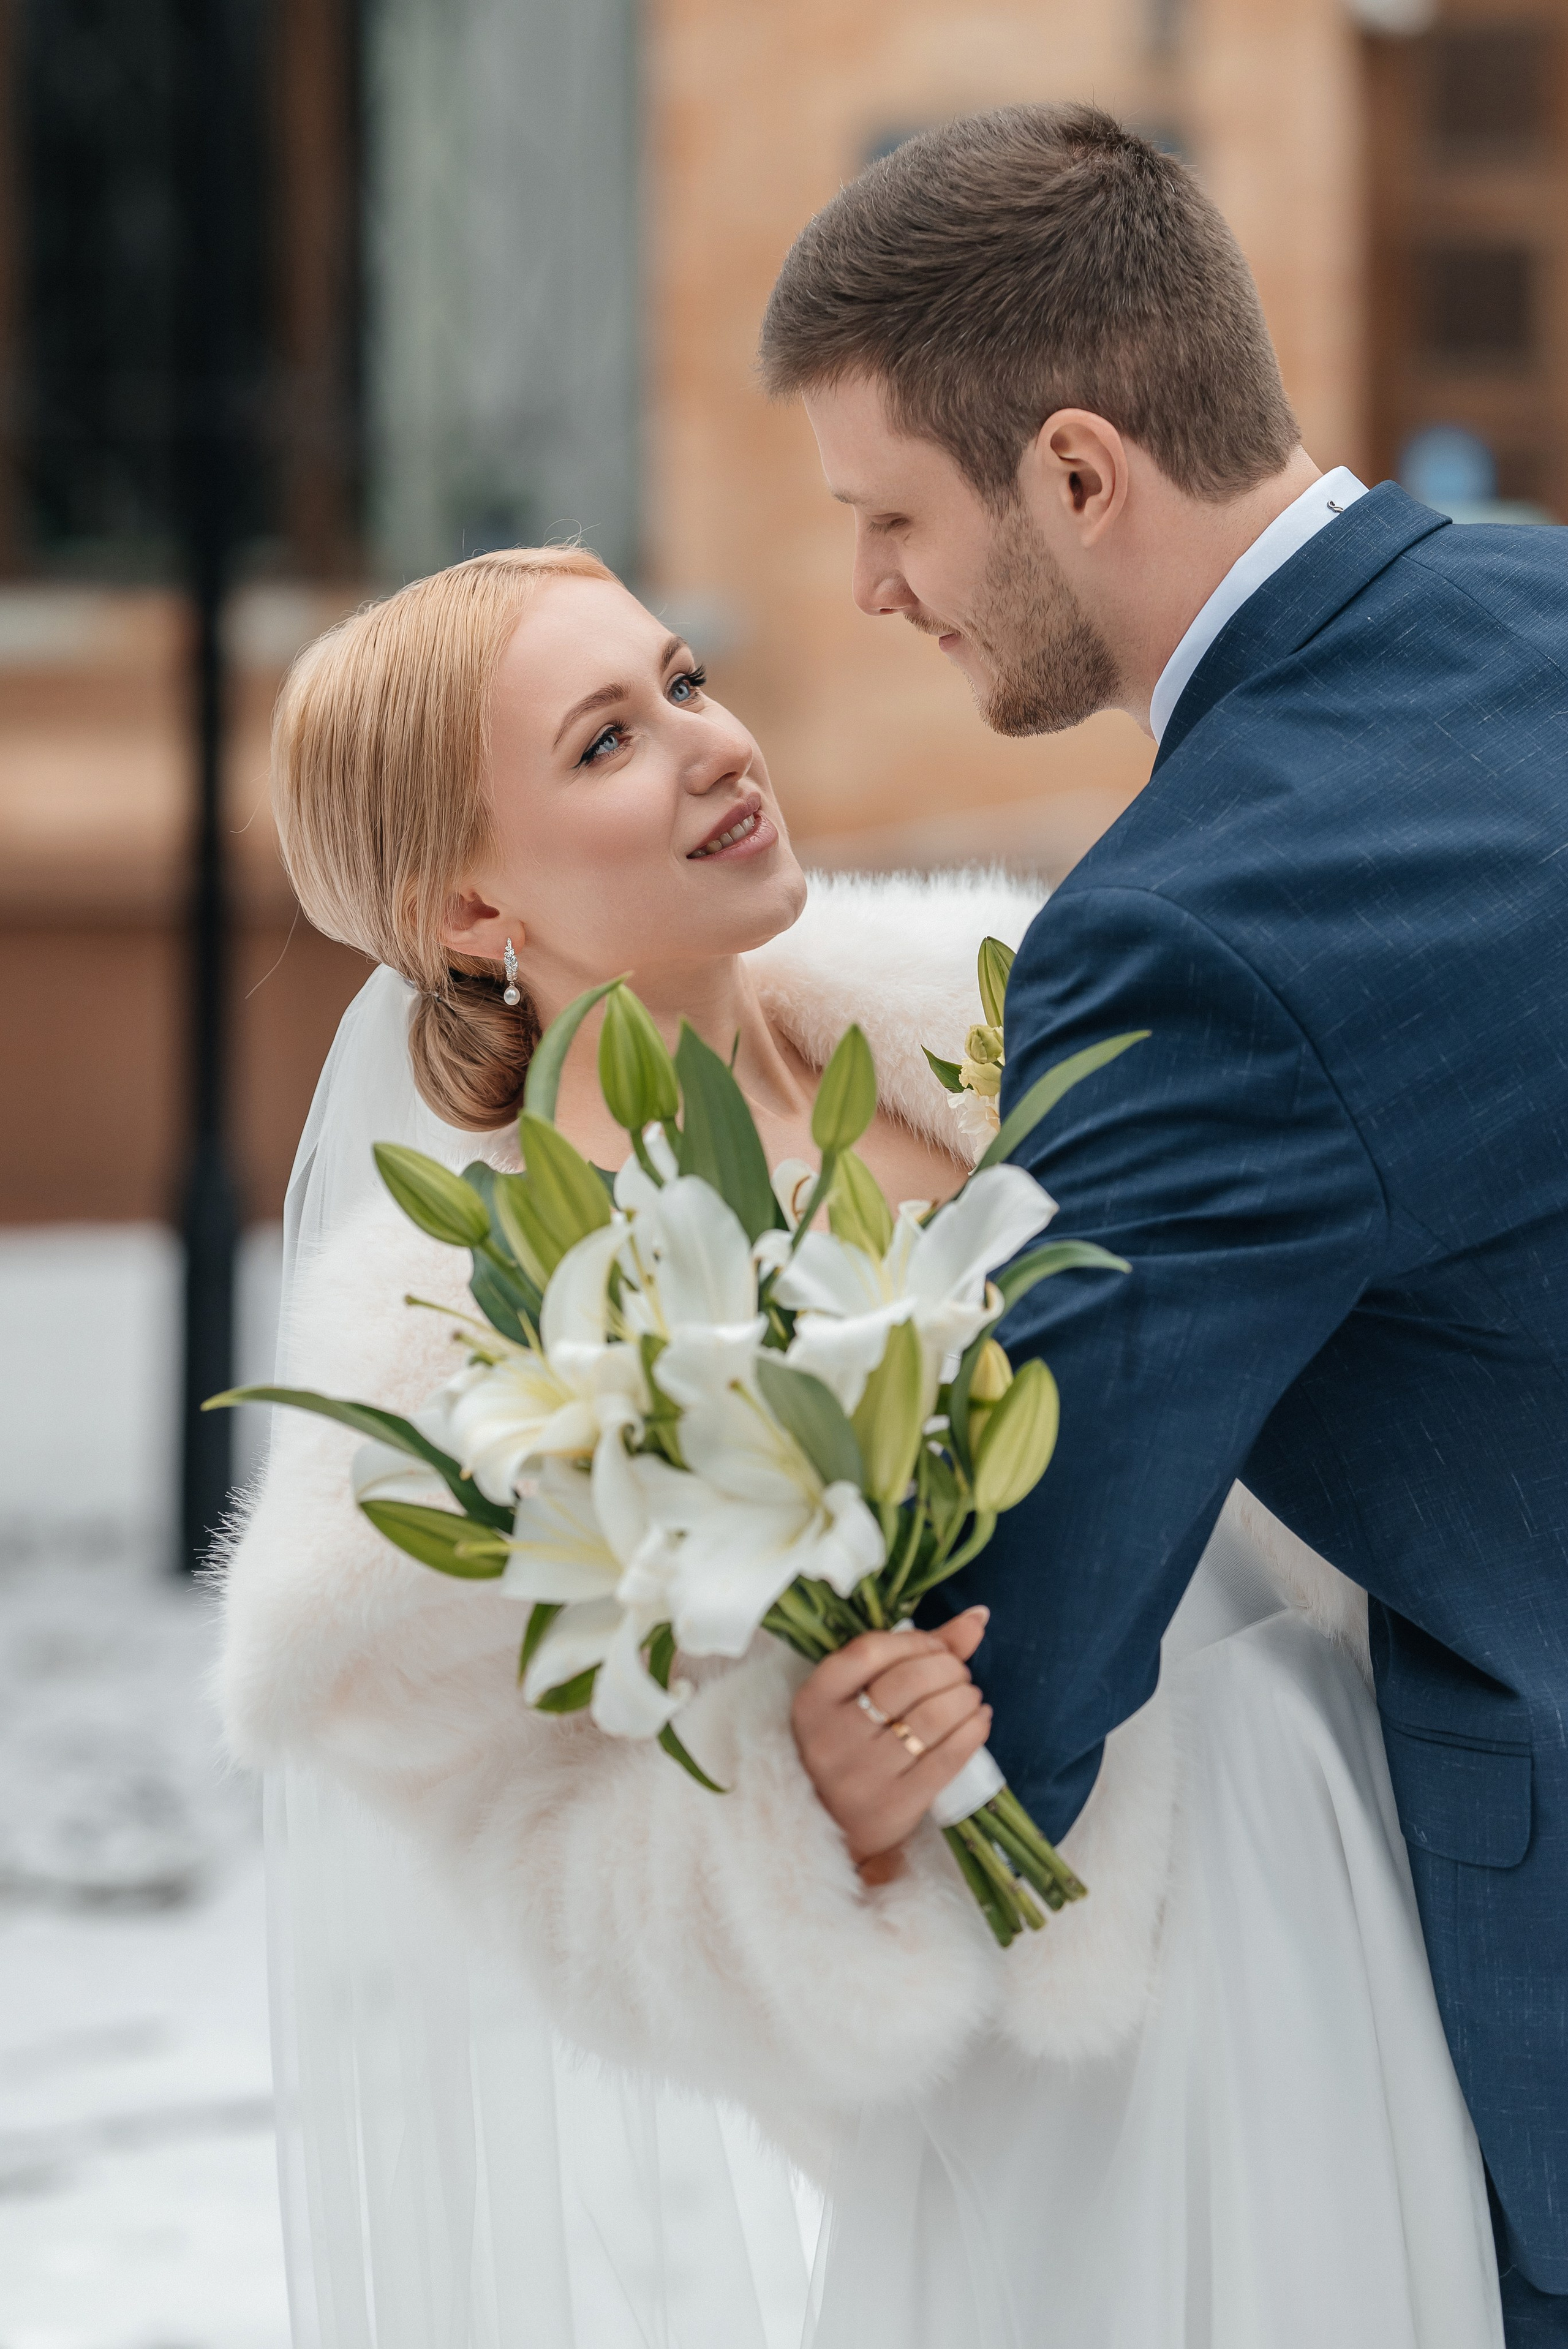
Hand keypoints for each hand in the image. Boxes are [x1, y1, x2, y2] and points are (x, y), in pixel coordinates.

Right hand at [790, 1609, 991, 1881]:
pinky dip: (973, 1731)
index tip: (935, 1647)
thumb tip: (979, 1616)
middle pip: (907, 1682)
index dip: (914, 1641)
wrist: (834, 1824)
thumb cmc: (852, 1744)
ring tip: (970, 1696)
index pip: (869, 1651)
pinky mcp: (894, 1805)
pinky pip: (947, 1758)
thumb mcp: (860, 1696)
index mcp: (813, 1701)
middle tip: (959, 1674)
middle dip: (947, 1669)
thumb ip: (915, 1651)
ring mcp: (862, 1774)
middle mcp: (832, 1737)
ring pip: (931, 1718)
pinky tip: (979, 1720)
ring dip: (964, 1698)